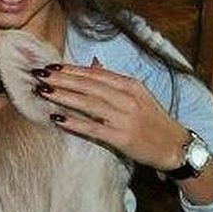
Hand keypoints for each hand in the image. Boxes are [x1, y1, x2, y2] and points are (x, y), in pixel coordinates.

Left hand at [33, 60, 212, 204]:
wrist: (174, 146)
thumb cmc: (152, 120)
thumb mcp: (137, 95)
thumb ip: (113, 81)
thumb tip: (92, 65)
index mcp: (130, 85)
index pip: (95, 74)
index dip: (71, 69)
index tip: (51, 66)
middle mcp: (127, 98)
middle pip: (88, 85)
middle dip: (61, 79)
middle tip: (38, 75)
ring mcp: (124, 118)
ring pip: (88, 104)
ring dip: (63, 96)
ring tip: (42, 92)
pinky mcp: (121, 137)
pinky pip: (93, 128)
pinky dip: (74, 123)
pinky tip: (57, 118)